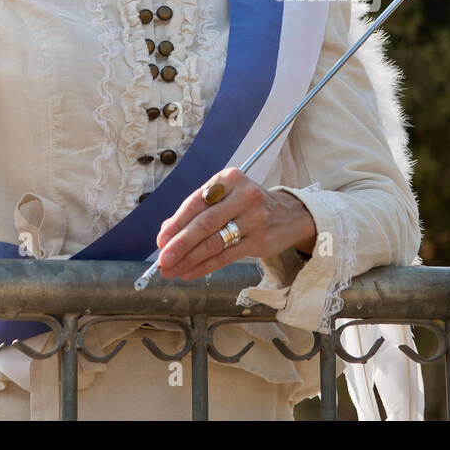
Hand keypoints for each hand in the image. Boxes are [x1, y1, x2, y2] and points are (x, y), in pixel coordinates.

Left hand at [155, 168, 316, 279]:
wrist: (288, 214)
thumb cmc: (246, 204)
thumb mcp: (224, 197)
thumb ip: (196, 210)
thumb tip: (165, 233)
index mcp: (229, 178)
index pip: (196, 201)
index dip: (176, 223)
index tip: (161, 240)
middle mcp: (244, 195)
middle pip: (205, 223)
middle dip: (180, 244)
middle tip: (163, 260)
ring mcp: (254, 218)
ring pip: (214, 242)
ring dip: (189, 259)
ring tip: (172, 269)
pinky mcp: (260, 240)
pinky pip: (226, 256)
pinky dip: (204, 266)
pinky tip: (189, 272)